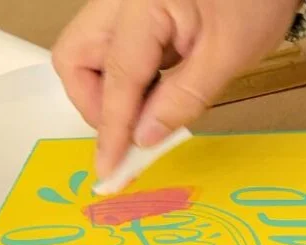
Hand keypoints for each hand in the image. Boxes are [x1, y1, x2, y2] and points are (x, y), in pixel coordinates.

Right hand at [52, 0, 301, 177]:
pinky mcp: (133, 12)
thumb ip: (183, 99)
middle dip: (94, 103)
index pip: (117, 77)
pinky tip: (154, 94)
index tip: (109, 168)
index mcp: (143, 2)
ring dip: (108, 93)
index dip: (112, 129)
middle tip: (129, 131)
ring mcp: (122, 3)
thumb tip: (144, 138)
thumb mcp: (230, 53)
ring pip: (86, 55)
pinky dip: (125, 80)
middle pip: (75, 58)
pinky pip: (111, 51)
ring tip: (148, 110)